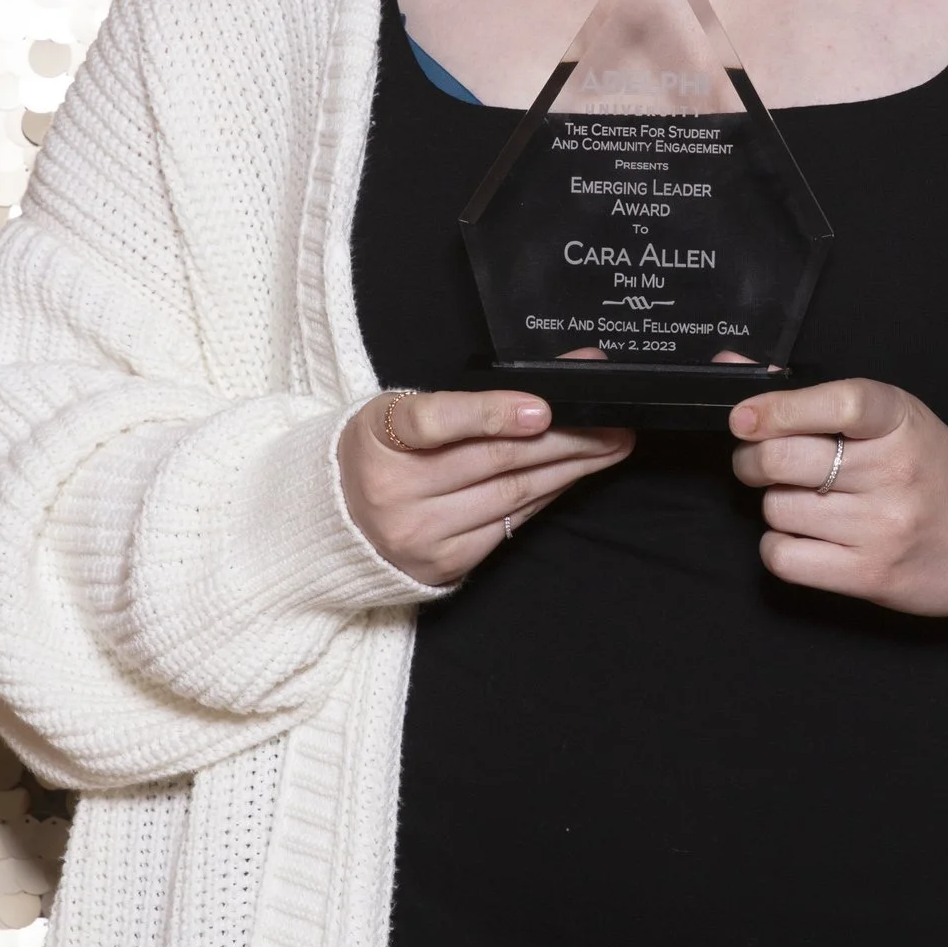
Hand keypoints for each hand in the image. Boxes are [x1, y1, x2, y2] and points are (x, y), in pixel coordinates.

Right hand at [341, 388, 631, 588]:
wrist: (336, 520)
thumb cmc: (383, 452)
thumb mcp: (401, 413)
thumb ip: (467, 401)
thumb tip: (552, 383)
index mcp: (377, 438)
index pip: (434, 422)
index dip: (490, 413)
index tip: (542, 408)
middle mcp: (394, 491)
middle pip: (495, 460)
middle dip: (563, 439)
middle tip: (611, 421)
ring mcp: (420, 533)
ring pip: (512, 495)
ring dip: (569, 469)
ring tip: (609, 446)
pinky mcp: (443, 563)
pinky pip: (509, 525)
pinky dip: (545, 497)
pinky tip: (572, 477)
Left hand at [727, 377, 947, 618]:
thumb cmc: (933, 469)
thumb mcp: (893, 419)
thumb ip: (815, 396)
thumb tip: (729, 366)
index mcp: (899, 421)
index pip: (837, 404)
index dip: (778, 408)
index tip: (743, 417)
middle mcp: (893, 472)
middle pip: (784, 460)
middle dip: (753, 459)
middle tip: (761, 461)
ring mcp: (883, 527)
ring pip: (778, 508)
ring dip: (774, 503)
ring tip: (804, 500)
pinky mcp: (871, 575)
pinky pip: (785, 557)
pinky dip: (779, 546)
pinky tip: (803, 536)